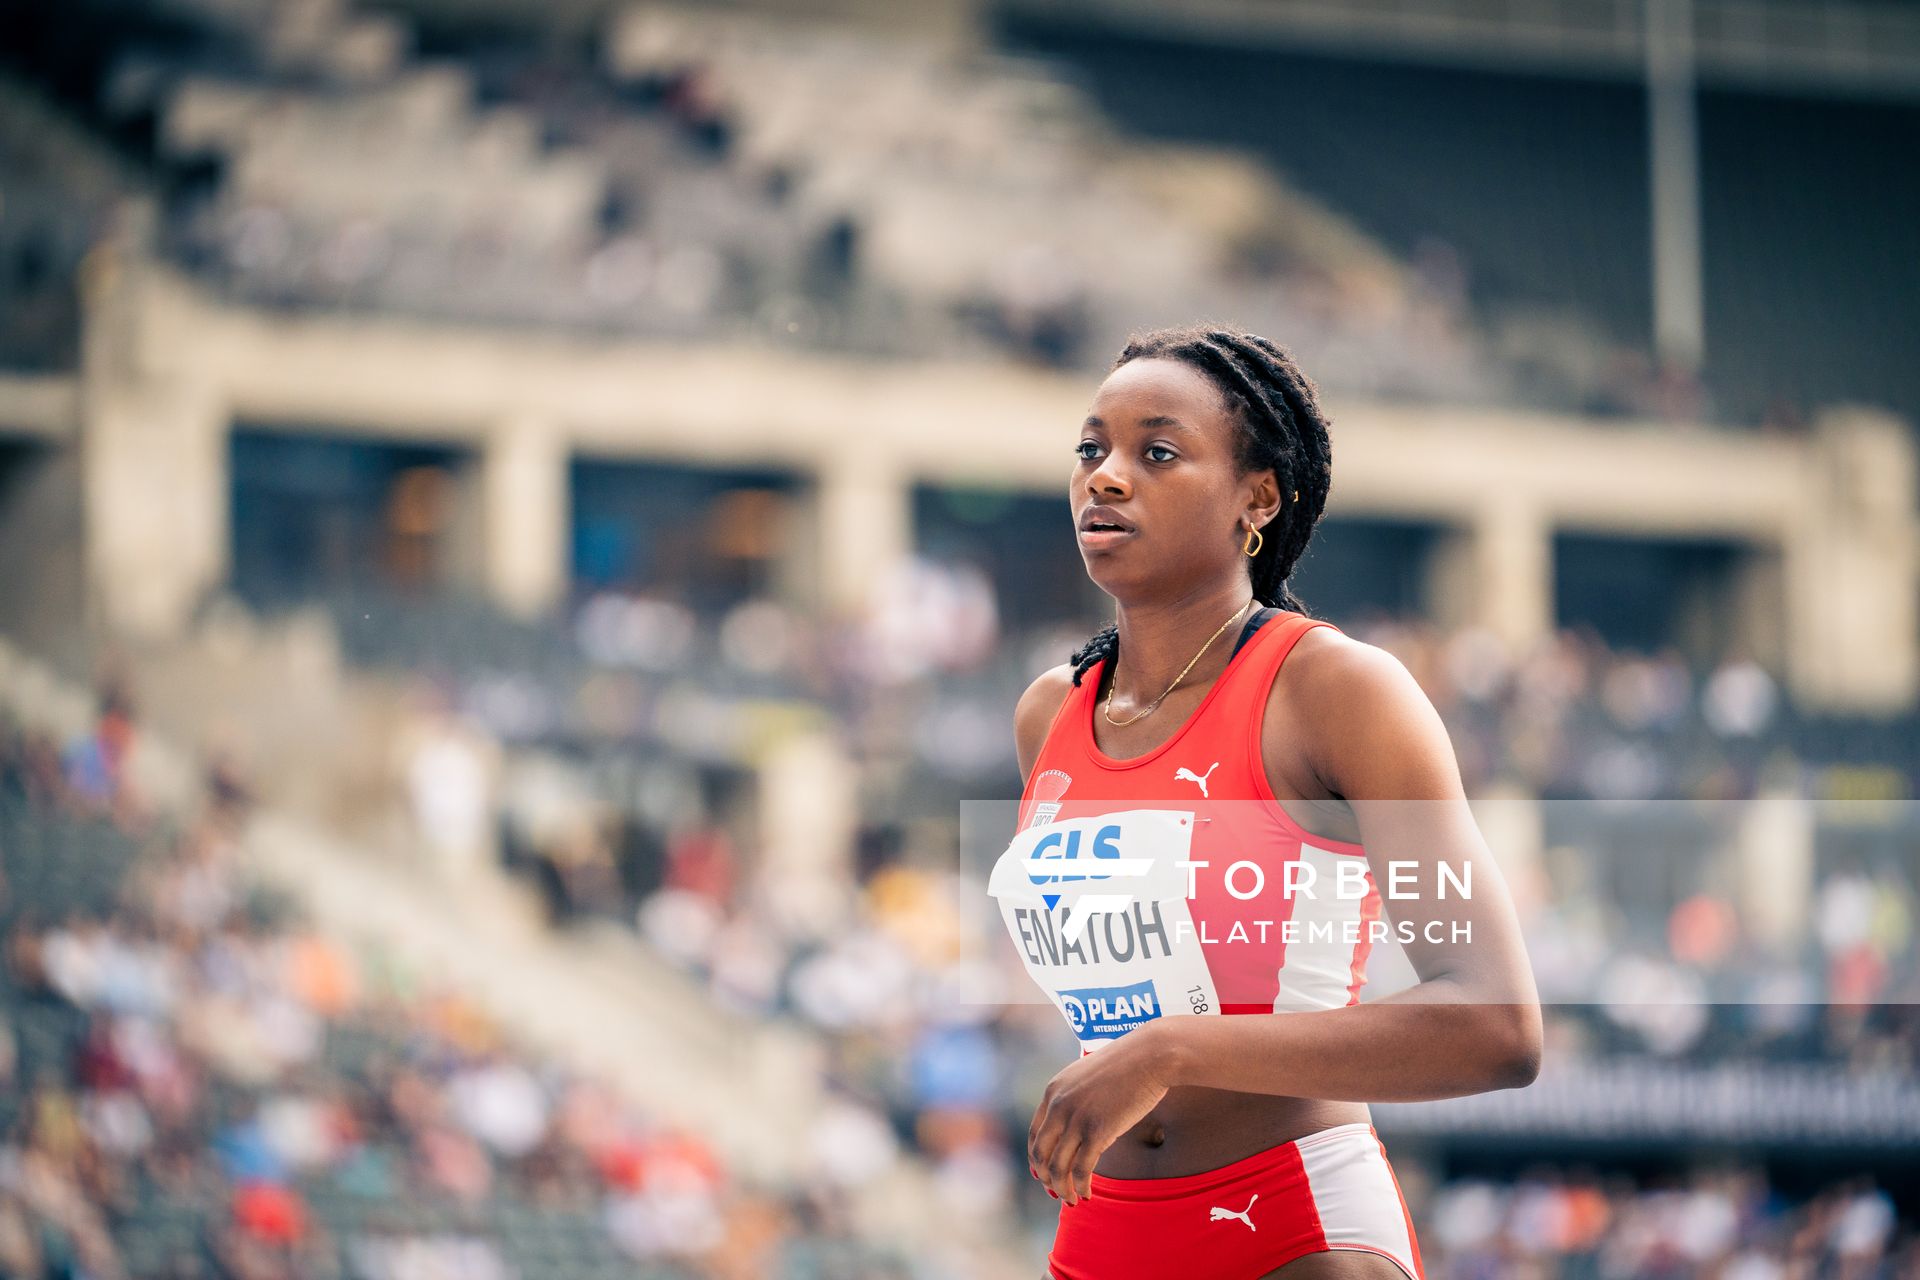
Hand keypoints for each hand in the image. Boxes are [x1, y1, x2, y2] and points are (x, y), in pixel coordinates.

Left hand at [1028, 1020, 1176, 1204]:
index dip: (1037, 1159)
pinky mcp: (1097, 1131)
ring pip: (1057, 1167)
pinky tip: (1087, 1194)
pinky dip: (1081, 1187)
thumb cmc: (1127, 1065)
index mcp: (1053, 1091)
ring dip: (1062, 1189)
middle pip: (1040, 1154)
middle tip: (1056, 1193)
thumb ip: (1076, 1097)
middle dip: (1046, 1179)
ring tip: (1072, 1199)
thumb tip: (1077, 1123)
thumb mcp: (1088, 1077)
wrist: (1150, 1055)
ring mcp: (1076, 1119)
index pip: (1034, 1134)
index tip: (1044, 1175)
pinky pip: (1081, 1170)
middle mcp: (1058, 1105)